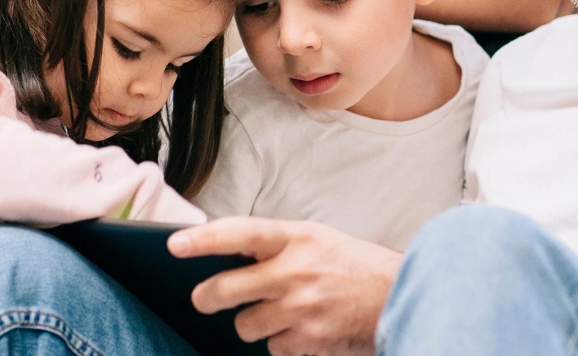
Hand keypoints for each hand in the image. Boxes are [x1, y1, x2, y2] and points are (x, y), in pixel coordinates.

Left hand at [169, 217, 400, 355]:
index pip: (239, 233)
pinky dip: (282, 343)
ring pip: (243, 325)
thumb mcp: (319, 240)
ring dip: (253, 324)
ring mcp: (300, 308)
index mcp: (297, 238)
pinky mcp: (308, 340)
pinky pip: (272, 348)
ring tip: (279, 313)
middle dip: (207, 297)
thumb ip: (277, 246)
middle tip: (206, 298)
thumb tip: (230, 256)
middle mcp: (295, 271)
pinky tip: (303, 330)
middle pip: (224, 289)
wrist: (402, 297)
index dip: (203, 239)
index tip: (175, 244)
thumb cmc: (357, 268)